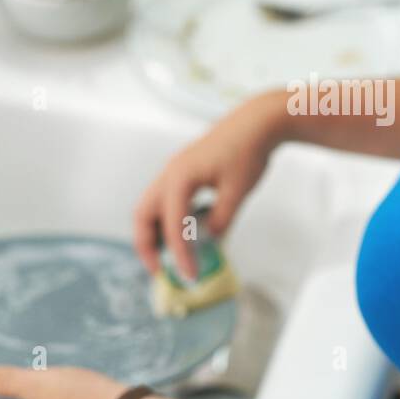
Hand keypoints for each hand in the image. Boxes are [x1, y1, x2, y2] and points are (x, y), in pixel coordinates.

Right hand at [133, 91, 284, 280]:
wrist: (256, 122)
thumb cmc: (248, 152)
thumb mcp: (238, 191)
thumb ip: (221, 219)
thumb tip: (210, 241)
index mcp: (180, 178)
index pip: (173, 225)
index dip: (180, 254)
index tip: (191, 276)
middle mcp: (169, 174)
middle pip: (143, 216)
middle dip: (147, 247)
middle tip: (161, 272)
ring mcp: (173, 171)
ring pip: (150, 208)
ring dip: (155, 234)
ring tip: (170, 257)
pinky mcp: (182, 172)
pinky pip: (164, 201)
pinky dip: (167, 220)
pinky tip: (185, 234)